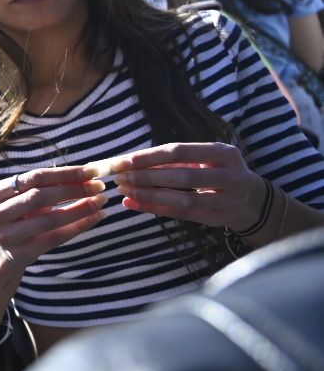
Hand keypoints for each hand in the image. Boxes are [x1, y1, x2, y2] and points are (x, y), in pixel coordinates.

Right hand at [0, 165, 106, 266]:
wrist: (1, 251)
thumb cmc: (18, 216)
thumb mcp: (22, 197)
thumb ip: (47, 186)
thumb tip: (87, 173)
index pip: (34, 177)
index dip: (65, 173)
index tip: (91, 171)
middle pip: (40, 197)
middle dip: (74, 189)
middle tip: (99, 185)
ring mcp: (7, 236)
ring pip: (50, 220)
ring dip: (80, 209)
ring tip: (100, 201)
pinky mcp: (22, 253)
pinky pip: (56, 238)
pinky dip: (79, 226)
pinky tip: (96, 217)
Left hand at [110, 143, 266, 229]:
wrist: (250, 198)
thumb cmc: (217, 171)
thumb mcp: (204, 158)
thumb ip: (174, 159)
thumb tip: (131, 161)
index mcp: (225, 153)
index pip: (181, 152)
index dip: (151, 156)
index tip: (124, 161)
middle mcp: (232, 176)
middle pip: (183, 176)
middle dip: (147, 176)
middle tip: (120, 176)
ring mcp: (229, 200)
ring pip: (183, 199)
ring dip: (150, 195)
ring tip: (125, 190)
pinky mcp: (219, 218)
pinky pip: (182, 214)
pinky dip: (155, 208)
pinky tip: (133, 203)